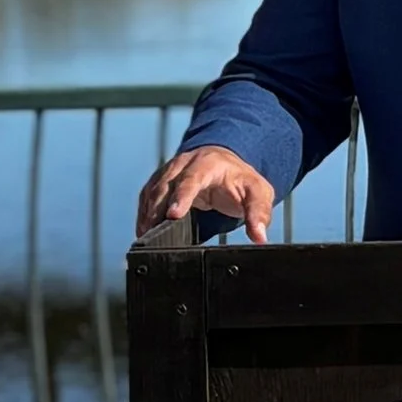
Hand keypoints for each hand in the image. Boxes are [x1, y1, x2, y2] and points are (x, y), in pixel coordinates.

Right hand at [137, 145, 276, 243]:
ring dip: (147, 213)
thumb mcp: (258, 193)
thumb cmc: (240, 180)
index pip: (192, 179)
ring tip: (144, 236)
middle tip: (151, 233)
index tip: (173, 215)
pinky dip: (143, 212)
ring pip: (152, 191)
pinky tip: (142, 230)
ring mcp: (169, 171)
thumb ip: (259, 213)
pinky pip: (147, 196)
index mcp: (208, 164)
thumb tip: (260, 237)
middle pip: (166, 185)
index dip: (181, 197)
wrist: (225, 165)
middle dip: (157, 209)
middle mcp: (184, 164)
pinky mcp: (160, 181)